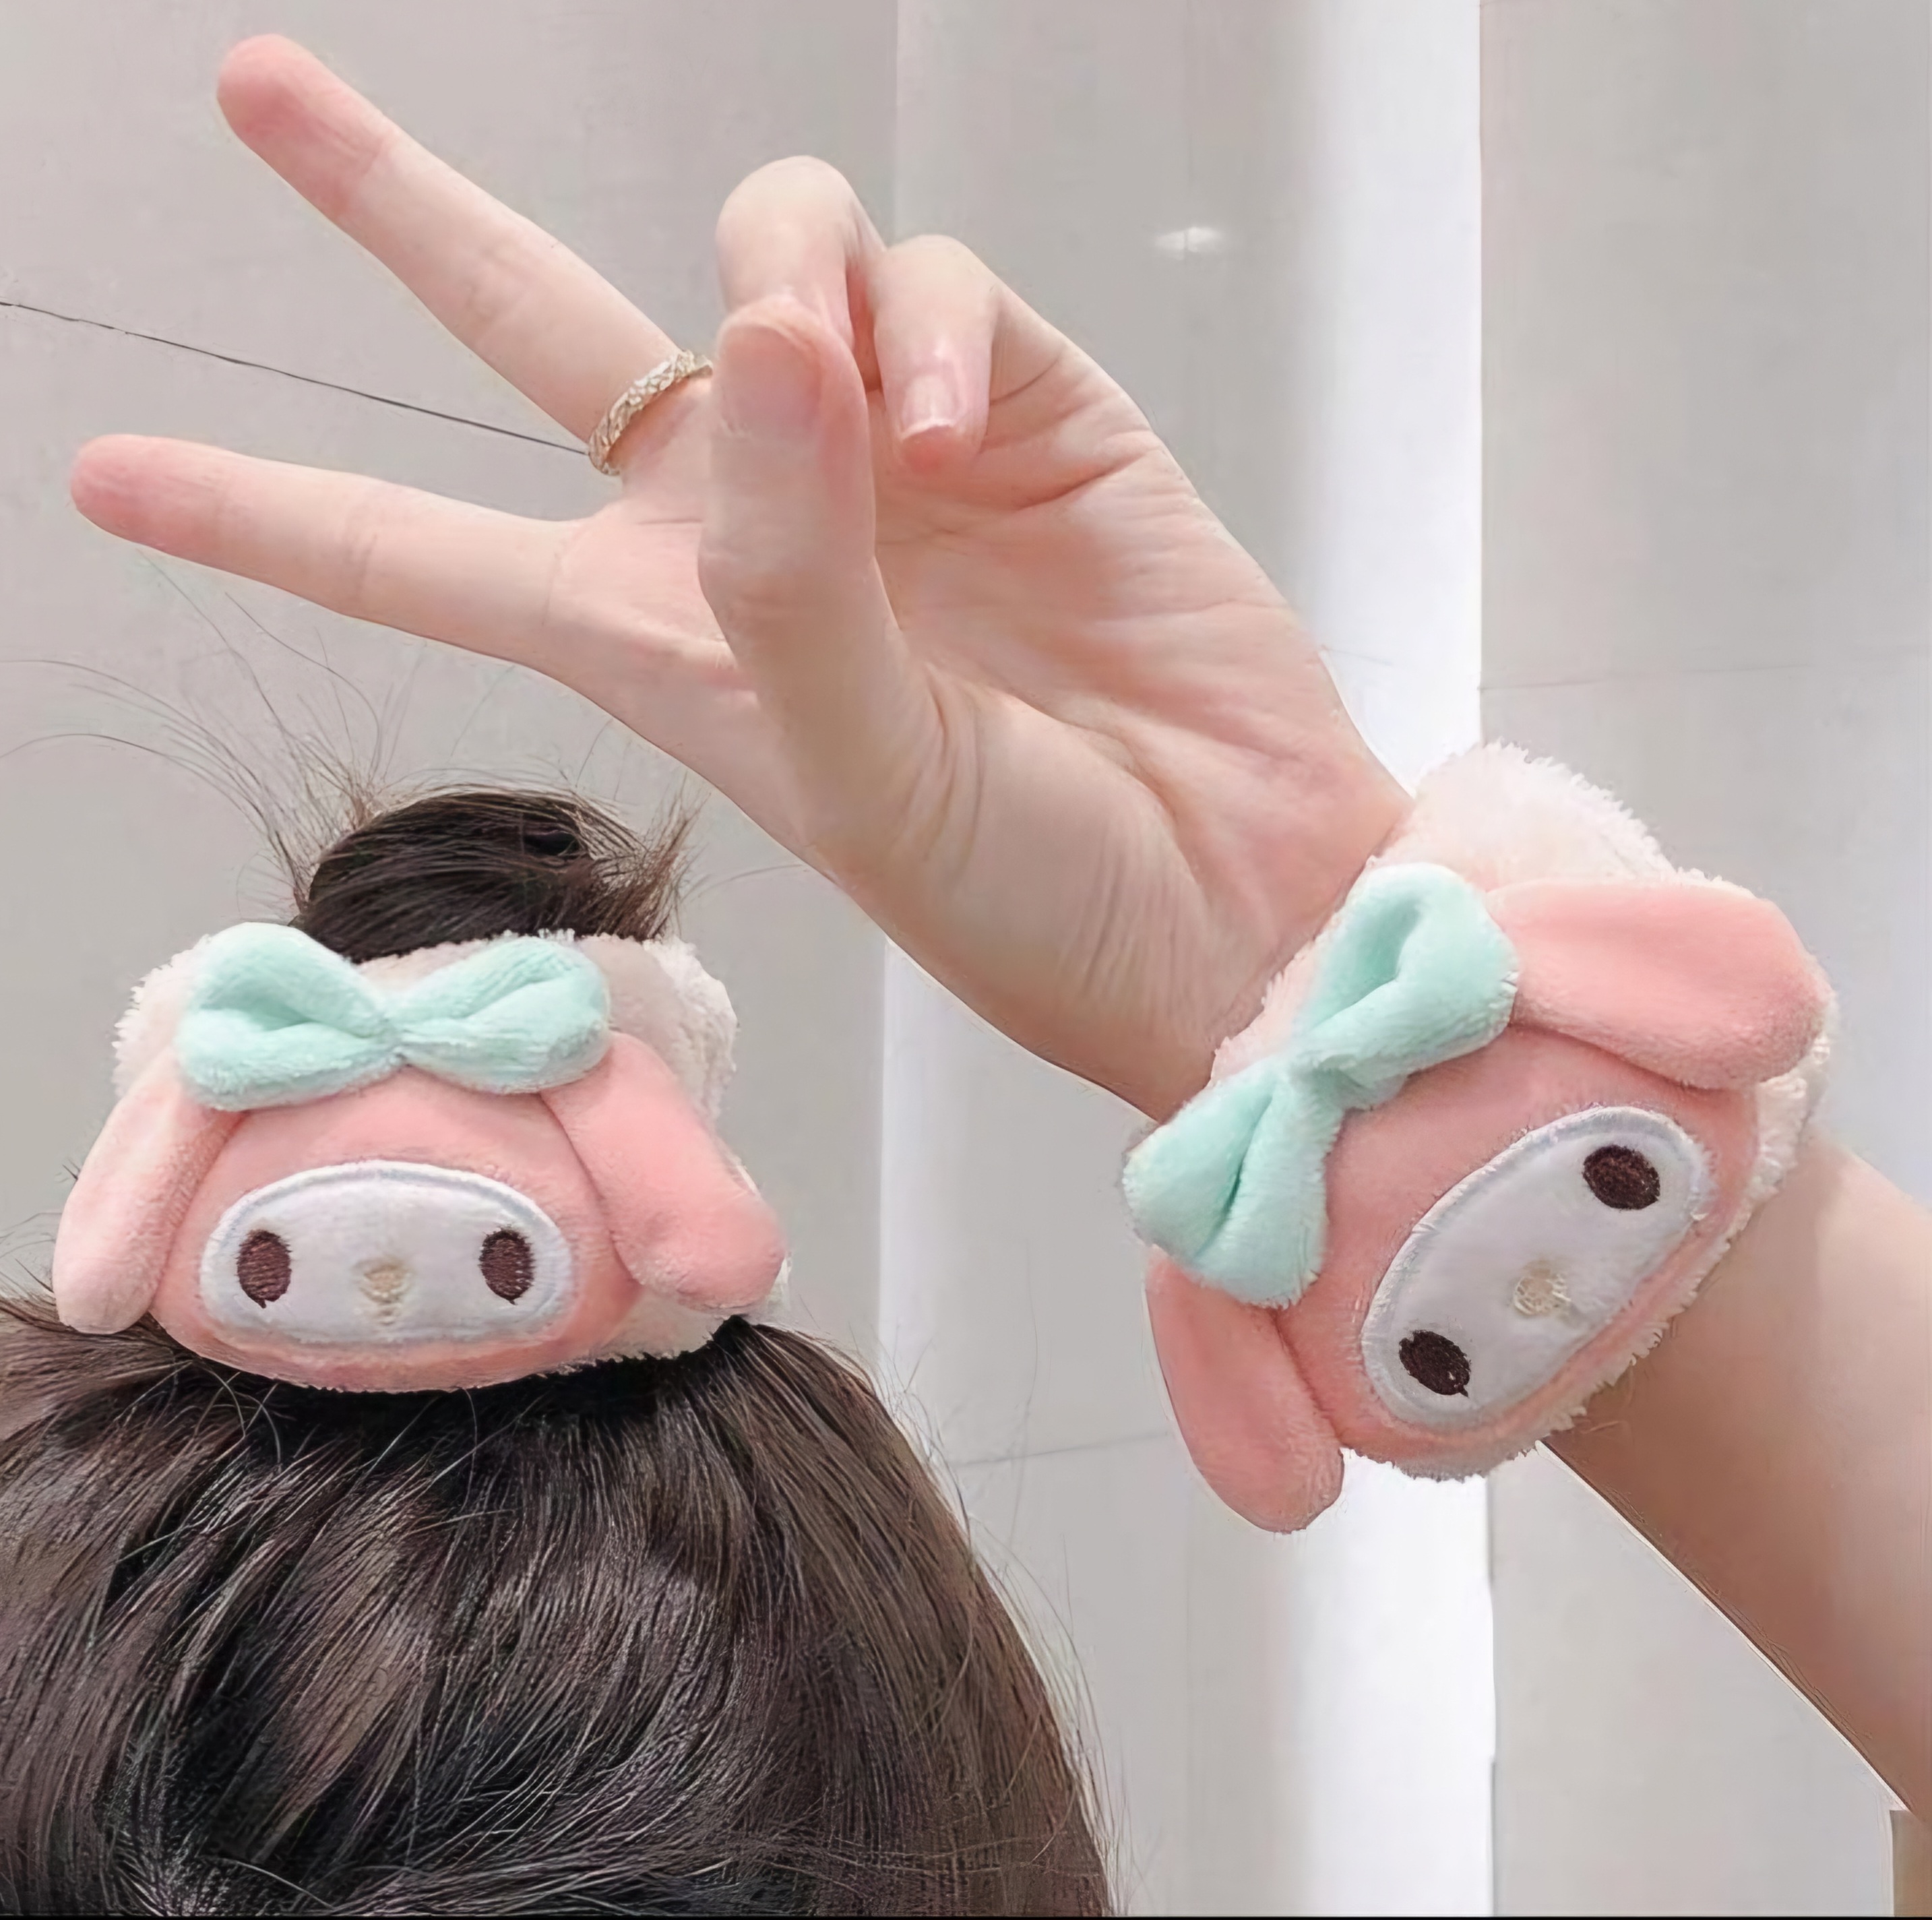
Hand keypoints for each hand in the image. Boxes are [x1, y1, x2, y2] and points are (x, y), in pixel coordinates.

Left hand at [71, 36, 1406, 1117]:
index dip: (272, 517)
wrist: (1228, 898)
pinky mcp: (1026, 408)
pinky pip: (936, 288)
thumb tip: (759, 323)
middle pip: (538, 327)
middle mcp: (755, 527)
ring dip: (795, 287)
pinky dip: (940, 333)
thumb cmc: (1033, 893)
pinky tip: (976, 434)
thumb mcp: (863, 773)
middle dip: (403, 212)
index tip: (111, 487)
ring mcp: (888, 455)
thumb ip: (790, 561)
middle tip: (257, 92)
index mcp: (667, 643)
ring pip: (772, 247)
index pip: (424, 559)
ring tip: (891, 423)